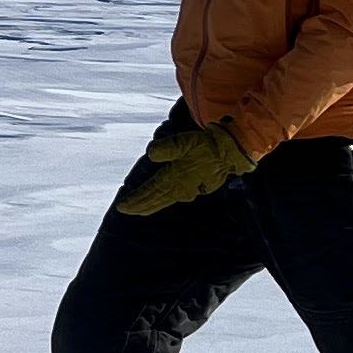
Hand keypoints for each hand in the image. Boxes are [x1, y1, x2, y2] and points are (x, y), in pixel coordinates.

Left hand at [118, 116, 252, 216]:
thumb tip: (150, 153)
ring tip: (140, 209)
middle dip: (139, 205)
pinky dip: (163, 200)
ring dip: (150, 205)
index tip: (122, 207)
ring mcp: (188, 190)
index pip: (149, 192)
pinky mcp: (196, 188)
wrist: (230, 153)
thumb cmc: (206, 145)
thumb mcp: (183, 142)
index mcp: (173, 177)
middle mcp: (179, 188)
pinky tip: (162, 199)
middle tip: (126, 210)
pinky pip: (174, 197)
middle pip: (154, 200)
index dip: (135, 200)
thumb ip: (166, 148)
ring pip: (164, 201)